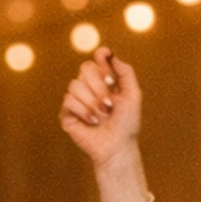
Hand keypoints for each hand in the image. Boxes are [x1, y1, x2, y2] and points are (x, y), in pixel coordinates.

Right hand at [60, 47, 142, 166]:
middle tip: (109, 104)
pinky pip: (69, 100)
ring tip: (102, 116)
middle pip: (85, 68)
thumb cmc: (126, 124)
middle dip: (99, 85)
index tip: (105, 58)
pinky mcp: (67, 114)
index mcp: (103, 81)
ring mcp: (76, 100)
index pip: (96, 59)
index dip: (100, 56)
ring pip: (75, 85)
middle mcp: (88, 87)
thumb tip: (109, 54)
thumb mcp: (133, 95)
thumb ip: (125, 72)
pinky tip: (92, 122)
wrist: (117, 147)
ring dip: (92, 102)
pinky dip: (83, 111)